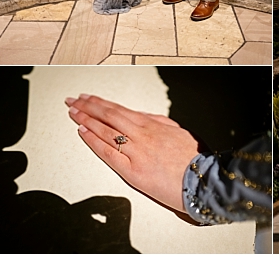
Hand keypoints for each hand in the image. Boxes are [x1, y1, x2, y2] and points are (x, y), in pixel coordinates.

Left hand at [66, 94, 200, 213]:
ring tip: (72, 112)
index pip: (121, 110)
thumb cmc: (197, 159)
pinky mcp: (132, 170)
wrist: (205, 179)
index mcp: (154, 125)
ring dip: (86, 118)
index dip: (102, 103)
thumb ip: (161, 124)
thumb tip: (144, 118)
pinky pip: (108, 151)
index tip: (88, 98)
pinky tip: (82, 132)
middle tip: (73, 100)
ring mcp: (136, 151)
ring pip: (106, 130)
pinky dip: (92, 140)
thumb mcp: (180, 133)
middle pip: (110, 115)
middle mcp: (143, 134)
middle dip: (88, 106)